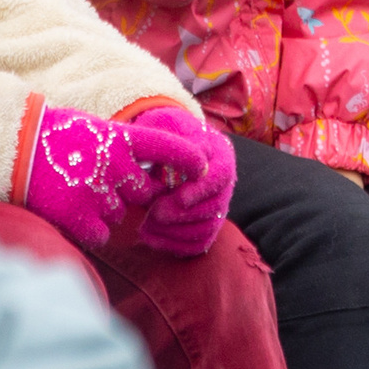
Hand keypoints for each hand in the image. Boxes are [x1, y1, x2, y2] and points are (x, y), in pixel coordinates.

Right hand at [21, 106, 209, 250]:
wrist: (11, 148)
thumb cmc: (55, 137)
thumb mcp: (96, 130)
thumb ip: (124, 150)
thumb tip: (151, 170)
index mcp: (120, 138)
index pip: (167, 148)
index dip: (188, 159)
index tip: (202, 168)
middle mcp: (114, 165)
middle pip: (145, 193)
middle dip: (134, 194)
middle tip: (106, 183)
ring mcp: (96, 192)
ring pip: (119, 215)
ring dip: (106, 210)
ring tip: (77, 191)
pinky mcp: (76, 217)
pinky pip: (100, 235)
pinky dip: (90, 231)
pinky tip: (72, 214)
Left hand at [133, 108, 236, 255]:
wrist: (166, 147)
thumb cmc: (165, 133)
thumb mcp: (166, 122)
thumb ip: (174, 134)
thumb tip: (188, 154)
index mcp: (220, 154)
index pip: (221, 175)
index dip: (201, 190)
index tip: (177, 198)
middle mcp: (224, 182)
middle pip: (215, 207)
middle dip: (183, 215)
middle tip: (153, 213)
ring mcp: (216, 205)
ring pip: (207, 228)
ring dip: (175, 232)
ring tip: (145, 226)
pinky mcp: (204, 224)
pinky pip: (198, 244)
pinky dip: (174, 245)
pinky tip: (150, 236)